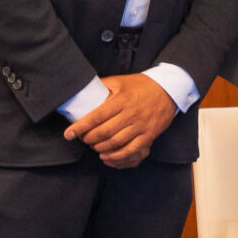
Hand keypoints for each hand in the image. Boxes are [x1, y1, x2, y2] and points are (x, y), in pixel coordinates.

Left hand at [64, 74, 179, 167]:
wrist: (168, 90)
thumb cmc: (141, 85)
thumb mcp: (120, 81)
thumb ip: (102, 86)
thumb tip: (83, 90)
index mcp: (121, 99)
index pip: (96, 116)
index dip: (80, 127)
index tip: (68, 134)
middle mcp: (130, 113)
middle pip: (104, 132)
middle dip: (88, 139)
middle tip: (82, 139)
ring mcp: (140, 126)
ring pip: (115, 143)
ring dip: (100, 148)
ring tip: (93, 146)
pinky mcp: (148, 135)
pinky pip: (130, 150)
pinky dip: (116, 156)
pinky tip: (106, 156)